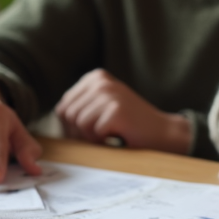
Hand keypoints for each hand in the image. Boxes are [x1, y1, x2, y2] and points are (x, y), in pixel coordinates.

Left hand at [54, 69, 190, 153]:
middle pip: (67, 115)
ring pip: (78, 124)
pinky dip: (104, 141)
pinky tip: (120, 135)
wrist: (164, 133)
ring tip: (112, 134)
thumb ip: (80, 107)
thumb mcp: (102, 107)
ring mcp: (109, 94)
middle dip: (80, 133)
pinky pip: (93, 133)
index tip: (93, 131)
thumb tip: (55, 118)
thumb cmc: (130, 125)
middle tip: (102, 136)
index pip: (63, 107)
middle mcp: (101, 81)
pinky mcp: (116, 110)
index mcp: (95, 77)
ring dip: (93, 137)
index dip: (72, 127)